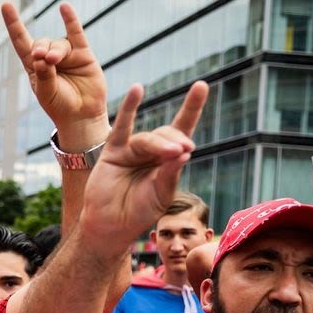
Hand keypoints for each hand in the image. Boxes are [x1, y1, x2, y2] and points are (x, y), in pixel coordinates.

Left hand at [2, 2, 108, 148]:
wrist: (82, 115)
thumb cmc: (59, 106)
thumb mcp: (46, 93)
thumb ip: (43, 75)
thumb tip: (41, 56)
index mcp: (33, 66)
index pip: (21, 41)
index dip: (13, 24)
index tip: (6, 5)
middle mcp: (48, 57)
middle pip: (40, 43)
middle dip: (40, 48)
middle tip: (43, 59)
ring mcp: (66, 54)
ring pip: (58, 43)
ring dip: (56, 50)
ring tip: (55, 61)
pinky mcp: (83, 54)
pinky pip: (76, 33)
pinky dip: (71, 20)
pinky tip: (64, 8)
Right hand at [80, 82, 207, 244]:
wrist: (110, 226)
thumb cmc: (139, 212)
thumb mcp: (161, 195)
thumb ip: (170, 173)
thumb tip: (184, 151)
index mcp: (168, 161)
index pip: (183, 131)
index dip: (191, 109)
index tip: (201, 86)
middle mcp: (151, 152)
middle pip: (168, 135)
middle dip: (176, 141)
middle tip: (182, 151)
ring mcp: (132, 150)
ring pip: (148, 139)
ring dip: (160, 144)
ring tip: (172, 152)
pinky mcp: (113, 152)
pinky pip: (122, 127)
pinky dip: (129, 108)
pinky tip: (137, 90)